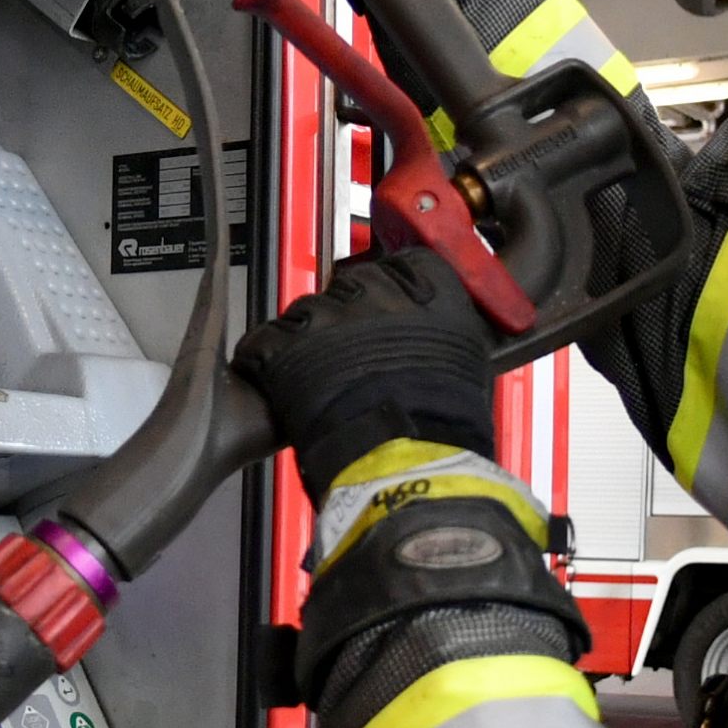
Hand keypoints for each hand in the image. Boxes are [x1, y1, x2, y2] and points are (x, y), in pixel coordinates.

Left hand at [231, 247, 497, 500]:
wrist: (406, 462)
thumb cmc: (444, 426)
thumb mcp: (465, 363)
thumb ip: (442, 332)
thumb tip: (432, 336)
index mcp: (428, 289)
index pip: (401, 265)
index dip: (388, 290)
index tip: (384, 310)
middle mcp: (375, 291)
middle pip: (346, 285)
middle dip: (344, 316)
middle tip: (348, 356)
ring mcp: (326, 317)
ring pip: (304, 311)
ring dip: (306, 339)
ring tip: (318, 382)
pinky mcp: (285, 346)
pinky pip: (262, 342)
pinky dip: (266, 363)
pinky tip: (282, 387)